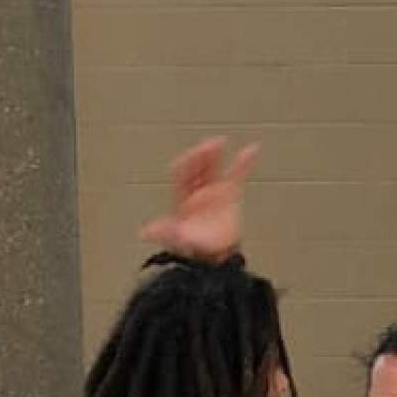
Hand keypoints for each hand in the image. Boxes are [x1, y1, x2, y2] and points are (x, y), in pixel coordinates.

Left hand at [139, 137, 256, 261]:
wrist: (213, 254)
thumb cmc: (193, 244)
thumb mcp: (176, 239)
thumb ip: (164, 233)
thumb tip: (144, 233)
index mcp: (182, 196)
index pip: (181, 173)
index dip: (187, 163)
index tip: (193, 155)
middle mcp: (196, 189)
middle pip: (197, 165)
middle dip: (201, 154)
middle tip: (209, 144)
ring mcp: (213, 189)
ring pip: (214, 166)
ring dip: (216, 153)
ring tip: (220, 141)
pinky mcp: (229, 193)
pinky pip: (236, 174)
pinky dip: (243, 162)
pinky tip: (251, 149)